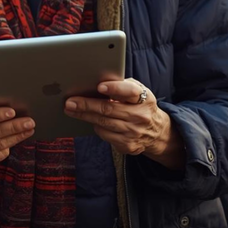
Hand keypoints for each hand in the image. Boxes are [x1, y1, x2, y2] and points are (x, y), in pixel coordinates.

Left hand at [63, 78, 183, 168]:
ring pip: (103, 123)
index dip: (115, 89)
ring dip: (84, 115)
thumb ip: (122, 86)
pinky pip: (105, 135)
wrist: (156, 132)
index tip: (99, 87)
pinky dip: (96, 126)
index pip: (130, 91)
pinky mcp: (128, 145)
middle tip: (70, 101)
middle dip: (87, 105)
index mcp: (144, 98)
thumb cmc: (139, 106)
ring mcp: (134, 132)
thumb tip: (96, 82)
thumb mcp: (138, 92)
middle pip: (109, 109)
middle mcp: (140, 116)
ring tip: (70, 109)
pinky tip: (91, 120)